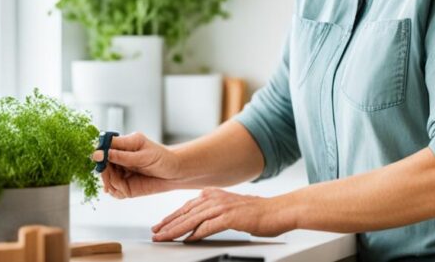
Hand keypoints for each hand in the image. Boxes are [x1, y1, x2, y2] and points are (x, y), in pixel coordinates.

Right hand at [92, 132, 180, 198]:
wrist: (175, 173)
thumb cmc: (163, 159)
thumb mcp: (142, 155)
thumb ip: (121, 156)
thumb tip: (99, 153)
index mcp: (125, 143)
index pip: (105, 145)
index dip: (99, 153)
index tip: (99, 160)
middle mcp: (120, 157)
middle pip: (102, 164)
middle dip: (105, 173)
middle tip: (112, 178)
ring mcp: (121, 171)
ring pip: (107, 178)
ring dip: (111, 183)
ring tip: (123, 185)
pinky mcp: (125, 184)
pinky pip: (114, 190)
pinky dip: (117, 191)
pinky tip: (125, 190)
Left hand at [150, 188, 296, 242]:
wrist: (280, 210)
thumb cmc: (259, 213)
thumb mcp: (231, 210)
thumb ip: (214, 215)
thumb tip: (199, 227)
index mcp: (215, 194)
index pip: (187, 207)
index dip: (172, 217)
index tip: (160, 226)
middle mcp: (216, 197)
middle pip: (186, 213)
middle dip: (168, 224)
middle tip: (155, 233)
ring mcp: (223, 206)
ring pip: (193, 219)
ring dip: (176, 230)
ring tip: (164, 238)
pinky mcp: (230, 216)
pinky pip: (208, 226)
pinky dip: (196, 233)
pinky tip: (187, 240)